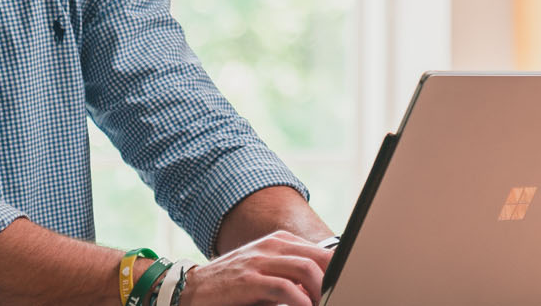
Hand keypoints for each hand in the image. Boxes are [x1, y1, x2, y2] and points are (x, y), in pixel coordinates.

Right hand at [180, 230, 331, 305]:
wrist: (193, 289)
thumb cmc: (234, 284)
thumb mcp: (266, 272)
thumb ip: (292, 274)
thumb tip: (322, 287)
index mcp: (280, 241)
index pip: (321, 251)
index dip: (338, 270)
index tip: (346, 285)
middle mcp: (272, 245)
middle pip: (319, 257)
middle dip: (335, 279)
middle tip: (340, 295)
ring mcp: (260, 260)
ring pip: (306, 269)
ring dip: (321, 291)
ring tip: (323, 304)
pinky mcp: (249, 280)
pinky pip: (284, 287)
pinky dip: (301, 301)